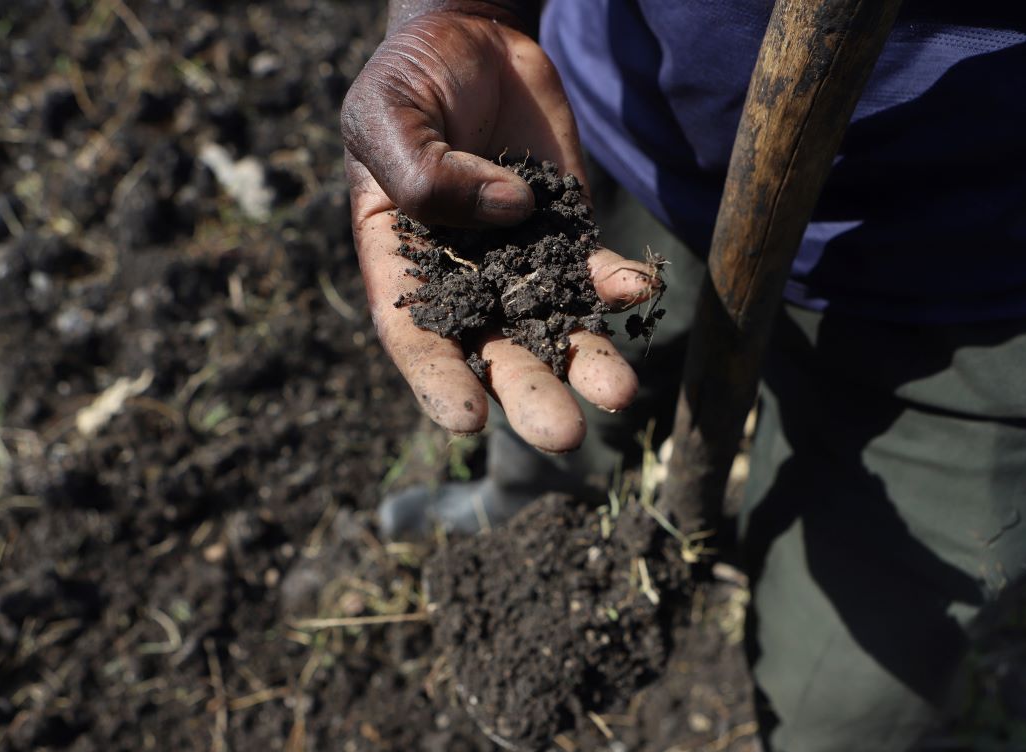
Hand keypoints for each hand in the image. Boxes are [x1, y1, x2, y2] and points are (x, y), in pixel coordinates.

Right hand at [342, 10, 657, 452]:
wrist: (471, 41)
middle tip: (564, 436)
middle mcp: (463, 281)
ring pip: (554, 324)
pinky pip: (594, 269)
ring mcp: (520, 262)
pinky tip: (638, 289)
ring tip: (620, 394)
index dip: (437, 381)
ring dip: (587, 359)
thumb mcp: (386, 116)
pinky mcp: (567, 234)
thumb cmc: (409, 82)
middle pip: (495, 350)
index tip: (466, 420)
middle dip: (530, 393)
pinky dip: (616, 284)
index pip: (414, 337)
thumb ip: (424, 171)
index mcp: (400, 267)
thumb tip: (509, 212)